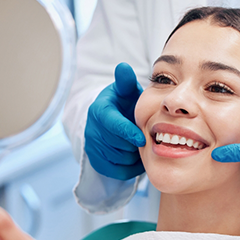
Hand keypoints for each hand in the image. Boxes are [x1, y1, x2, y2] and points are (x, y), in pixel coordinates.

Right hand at [85, 62, 145, 179]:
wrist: (112, 121)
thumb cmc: (124, 104)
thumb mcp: (126, 91)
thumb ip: (126, 81)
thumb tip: (123, 67)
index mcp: (99, 111)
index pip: (112, 125)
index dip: (127, 133)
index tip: (142, 138)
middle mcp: (92, 129)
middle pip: (118, 145)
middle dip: (134, 144)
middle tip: (146, 139)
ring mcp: (92, 147)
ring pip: (119, 159)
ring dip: (134, 155)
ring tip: (141, 146)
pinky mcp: (96, 162)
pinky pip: (117, 171)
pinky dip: (130, 168)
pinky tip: (136, 156)